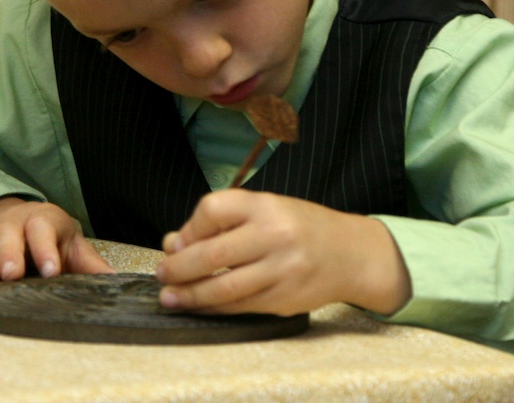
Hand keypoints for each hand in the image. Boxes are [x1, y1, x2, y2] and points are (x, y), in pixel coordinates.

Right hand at [0, 197, 114, 281]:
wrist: (10, 222)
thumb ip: (89, 263)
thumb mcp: (70, 246)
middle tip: (15, 274)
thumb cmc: (48, 238)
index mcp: (44, 219)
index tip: (51, 270)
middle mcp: (15, 222)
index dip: (46, 249)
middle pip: (11, 234)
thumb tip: (116, 279)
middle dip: (12, 253)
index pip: (44, 229)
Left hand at [154, 190, 410, 315]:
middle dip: (179, 268)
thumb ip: (224, 223)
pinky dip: (215, 308)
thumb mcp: (267, 210)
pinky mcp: (284, 298)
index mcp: (266, 205)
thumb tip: (174, 243)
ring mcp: (281, 269)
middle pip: (212, 253)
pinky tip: (199, 306)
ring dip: (191, 295)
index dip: (189, 227)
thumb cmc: (301, 228)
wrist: (352, 253)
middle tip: (162, 274)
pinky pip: (240, 306)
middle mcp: (274, 235)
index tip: (178, 240)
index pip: (213, 210)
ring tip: (170, 298)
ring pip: (224, 287)